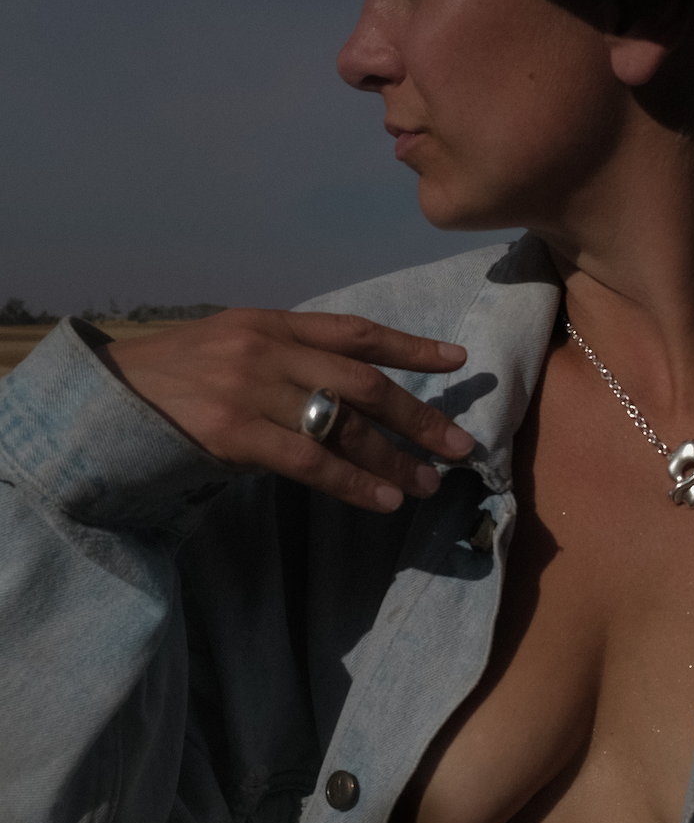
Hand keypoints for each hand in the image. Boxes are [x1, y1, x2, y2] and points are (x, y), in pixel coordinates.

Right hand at [104, 309, 474, 512]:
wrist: (104, 399)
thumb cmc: (174, 378)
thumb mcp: (230, 345)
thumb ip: (285, 357)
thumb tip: (351, 391)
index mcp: (270, 322)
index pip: (354, 330)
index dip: (410, 346)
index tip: (458, 359)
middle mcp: (266, 349)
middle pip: (363, 382)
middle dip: (418, 415)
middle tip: (460, 444)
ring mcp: (249, 390)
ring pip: (343, 425)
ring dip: (393, 458)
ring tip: (429, 483)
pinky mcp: (232, 432)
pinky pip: (310, 462)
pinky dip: (354, 483)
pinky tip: (384, 500)